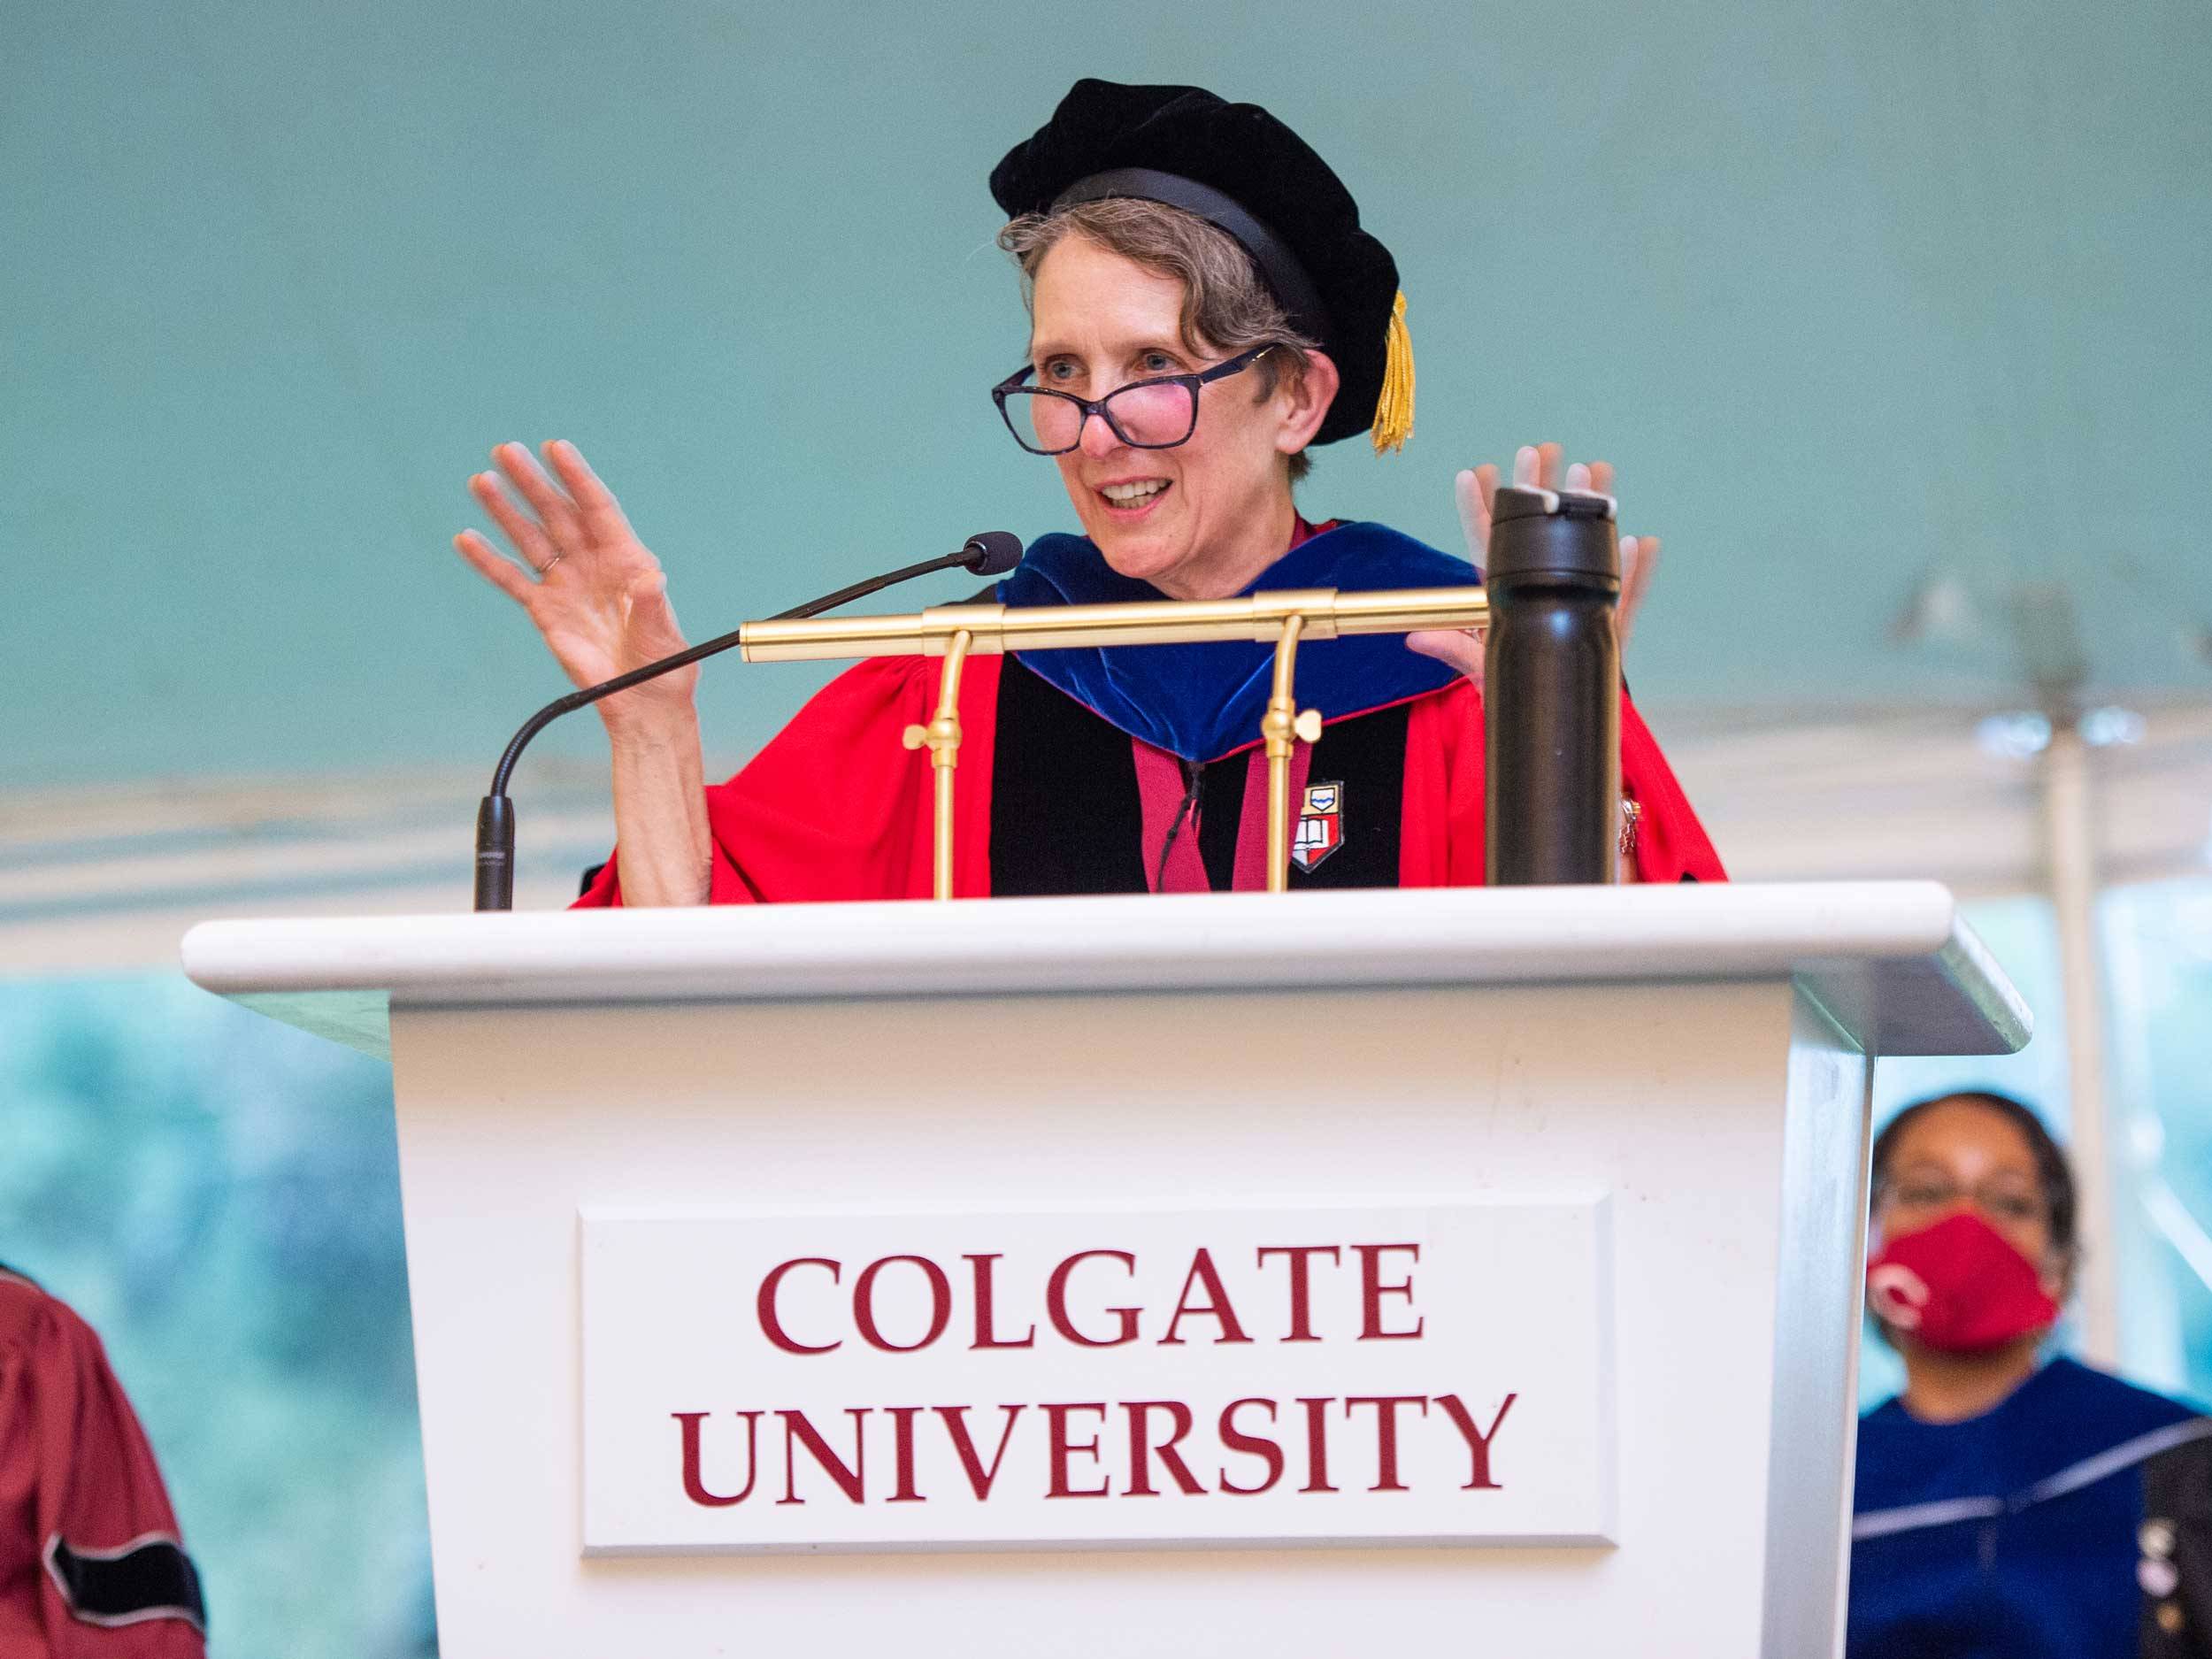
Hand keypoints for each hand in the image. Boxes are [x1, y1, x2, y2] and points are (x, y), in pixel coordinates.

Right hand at [454, 440, 695, 728]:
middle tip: (507, 451)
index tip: (556, 448)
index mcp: (627, 558)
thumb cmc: (663, 664)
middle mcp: (593, 562)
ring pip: (531, 537)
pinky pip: (512, 579)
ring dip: (506, 510)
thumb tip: (652, 580)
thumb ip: (650, 605)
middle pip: (558, 513)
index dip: (577, 477)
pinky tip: (466, 539)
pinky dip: (488, 560)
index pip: (598, 507)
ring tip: (482, 481)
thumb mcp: (662, 633)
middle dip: (533, 482)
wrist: (642, 700)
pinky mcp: (544, 609)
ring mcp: (566, 583)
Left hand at [1406, 442, 1662, 686]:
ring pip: (1587, 547)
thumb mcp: (1479, 666)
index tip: (1474, 472)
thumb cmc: (1517, 683)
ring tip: (1596, 472)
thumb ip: (1452, 650)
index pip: (1489, 543)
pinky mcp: (1609, 624)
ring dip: (1592, 512)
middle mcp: (1542, 586)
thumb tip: (1414, 638)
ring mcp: (1578, 599)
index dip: (1479, 509)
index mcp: (1507, 592)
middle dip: (1541, 488)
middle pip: (1540, 530)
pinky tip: (1641, 543)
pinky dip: (1636, 573)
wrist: (1558, 712)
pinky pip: (1626, 596)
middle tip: (1543, 450)